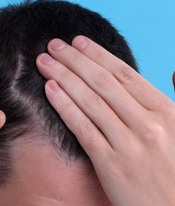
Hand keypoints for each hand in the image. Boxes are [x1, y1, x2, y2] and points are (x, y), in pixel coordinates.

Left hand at [36, 36, 174, 205]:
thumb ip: (174, 98)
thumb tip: (174, 70)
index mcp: (166, 112)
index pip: (125, 74)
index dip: (97, 55)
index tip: (77, 42)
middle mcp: (148, 124)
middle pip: (102, 83)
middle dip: (74, 60)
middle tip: (52, 45)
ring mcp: (128, 144)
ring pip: (89, 101)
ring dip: (63, 77)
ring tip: (43, 62)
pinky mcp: (110, 164)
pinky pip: (82, 128)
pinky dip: (64, 106)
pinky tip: (49, 90)